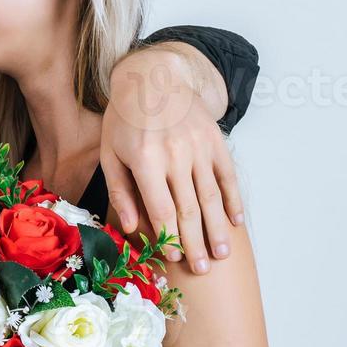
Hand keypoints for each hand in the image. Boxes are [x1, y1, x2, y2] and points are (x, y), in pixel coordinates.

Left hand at [100, 45, 243, 274]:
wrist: (153, 76)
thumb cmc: (125, 120)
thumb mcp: (110, 153)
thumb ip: (120, 191)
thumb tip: (131, 228)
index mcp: (145, 160)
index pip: (162, 210)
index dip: (169, 238)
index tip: (175, 259)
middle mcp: (175, 155)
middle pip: (189, 209)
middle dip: (196, 243)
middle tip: (203, 270)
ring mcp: (198, 147)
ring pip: (211, 196)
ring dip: (218, 228)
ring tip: (222, 254)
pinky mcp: (214, 140)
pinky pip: (227, 175)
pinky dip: (233, 200)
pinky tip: (236, 221)